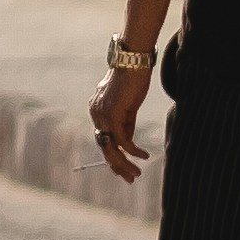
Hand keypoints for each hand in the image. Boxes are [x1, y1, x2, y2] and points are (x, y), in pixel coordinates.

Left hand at [90, 40, 157, 183]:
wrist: (132, 61)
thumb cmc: (132, 79)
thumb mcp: (128, 105)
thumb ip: (126, 122)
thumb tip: (128, 144)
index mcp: (97, 110)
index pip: (103, 139)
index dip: (113, 156)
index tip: (123, 169)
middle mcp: (96, 114)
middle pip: (104, 147)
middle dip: (117, 165)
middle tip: (130, 178)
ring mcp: (102, 114)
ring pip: (111, 148)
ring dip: (124, 163)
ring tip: (136, 173)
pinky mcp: (113, 114)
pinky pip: (122, 140)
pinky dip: (133, 151)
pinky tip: (144, 156)